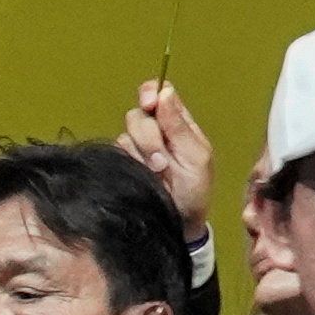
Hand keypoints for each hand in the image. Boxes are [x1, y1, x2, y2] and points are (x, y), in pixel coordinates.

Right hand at [120, 81, 214, 242]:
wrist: (178, 223)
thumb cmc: (195, 190)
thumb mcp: (196, 156)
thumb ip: (179, 126)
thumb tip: (165, 92)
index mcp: (177, 123)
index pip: (157, 93)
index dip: (149, 94)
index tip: (150, 104)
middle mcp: (154, 131)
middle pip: (137, 116)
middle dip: (149, 137)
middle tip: (163, 161)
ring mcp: (137, 148)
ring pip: (126, 135)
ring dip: (142, 155)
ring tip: (158, 173)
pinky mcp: (123, 163)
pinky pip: (117, 152)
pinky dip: (130, 163)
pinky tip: (143, 176)